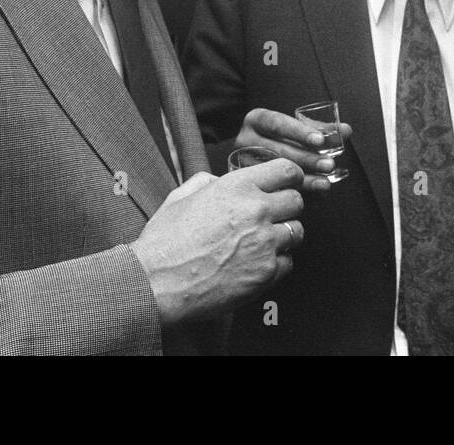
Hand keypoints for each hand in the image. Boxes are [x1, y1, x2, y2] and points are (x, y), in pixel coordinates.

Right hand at [132, 159, 304, 328]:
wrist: (155, 283)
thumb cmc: (165, 242)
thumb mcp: (181, 197)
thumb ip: (208, 181)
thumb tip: (222, 181)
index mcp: (237, 187)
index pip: (287, 170)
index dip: (291, 177)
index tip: (289, 183)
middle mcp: (255, 211)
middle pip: (297, 201)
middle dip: (286, 207)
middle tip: (271, 217)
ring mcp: (264, 243)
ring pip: (296, 232)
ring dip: (283, 236)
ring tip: (260, 243)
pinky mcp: (266, 272)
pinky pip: (288, 262)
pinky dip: (276, 264)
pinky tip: (254, 264)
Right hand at [234, 107, 351, 193]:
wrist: (247, 159)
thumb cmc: (277, 138)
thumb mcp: (293, 127)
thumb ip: (319, 128)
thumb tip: (346, 130)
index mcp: (256, 120)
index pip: (277, 122)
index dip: (299, 131)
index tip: (320, 140)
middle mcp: (245, 141)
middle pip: (278, 150)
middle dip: (307, 158)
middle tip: (329, 164)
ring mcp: (244, 164)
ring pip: (276, 173)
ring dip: (305, 178)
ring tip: (326, 182)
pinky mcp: (249, 183)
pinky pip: (275, 188)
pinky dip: (299, 191)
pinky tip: (315, 192)